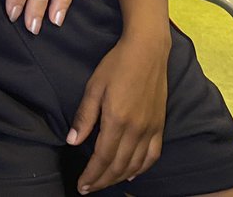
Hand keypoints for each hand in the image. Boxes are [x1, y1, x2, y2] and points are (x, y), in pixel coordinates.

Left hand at [69, 32, 169, 193]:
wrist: (147, 51)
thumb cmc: (117, 64)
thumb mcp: (94, 87)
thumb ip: (85, 117)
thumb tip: (72, 141)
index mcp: (117, 120)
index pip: (103, 158)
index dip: (92, 175)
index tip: (82, 186)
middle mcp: (137, 129)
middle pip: (119, 166)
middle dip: (102, 181)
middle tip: (89, 189)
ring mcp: (151, 128)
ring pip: (135, 164)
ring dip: (119, 178)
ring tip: (105, 182)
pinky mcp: (160, 125)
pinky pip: (153, 155)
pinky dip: (142, 168)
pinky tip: (132, 174)